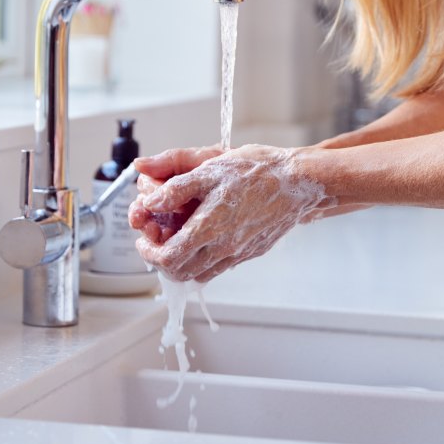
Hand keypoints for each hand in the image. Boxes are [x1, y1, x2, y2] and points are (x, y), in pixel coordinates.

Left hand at [135, 145, 334, 281]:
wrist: (298, 182)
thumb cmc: (258, 171)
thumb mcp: (210, 169)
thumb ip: (176, 188)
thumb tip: (150, 201)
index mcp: (209, 229)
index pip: (167, 259)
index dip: (148, 251)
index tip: (144, 237)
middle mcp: (223, 248)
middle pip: (180, 273)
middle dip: (161, 260)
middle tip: (157, 240)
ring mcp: (239, 254)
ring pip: (200, 274)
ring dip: (182, 262)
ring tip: (178, 238)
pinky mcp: (251, 252)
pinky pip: (220, 267)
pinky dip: (204, 260)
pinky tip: (206, 236)